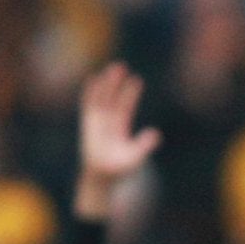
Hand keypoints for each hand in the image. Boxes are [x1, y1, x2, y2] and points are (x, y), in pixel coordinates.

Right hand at [74, 62, 159, 218]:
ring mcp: (97, 122)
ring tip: (112, 69)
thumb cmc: (119, 169)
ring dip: (106, 84)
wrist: (101, 177)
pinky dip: (90, 93)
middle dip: (117, 83)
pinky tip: (92, 80)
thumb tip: (156, 133)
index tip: (136, 80)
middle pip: (113, 98)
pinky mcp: (88, 124)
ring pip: (101, 99)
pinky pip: (88, 106)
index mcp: (120, 128)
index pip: (126, 106)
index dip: (130, 94)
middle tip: (122, 66)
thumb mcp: (136, 156)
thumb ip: (145, 144)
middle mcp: (108, 122)